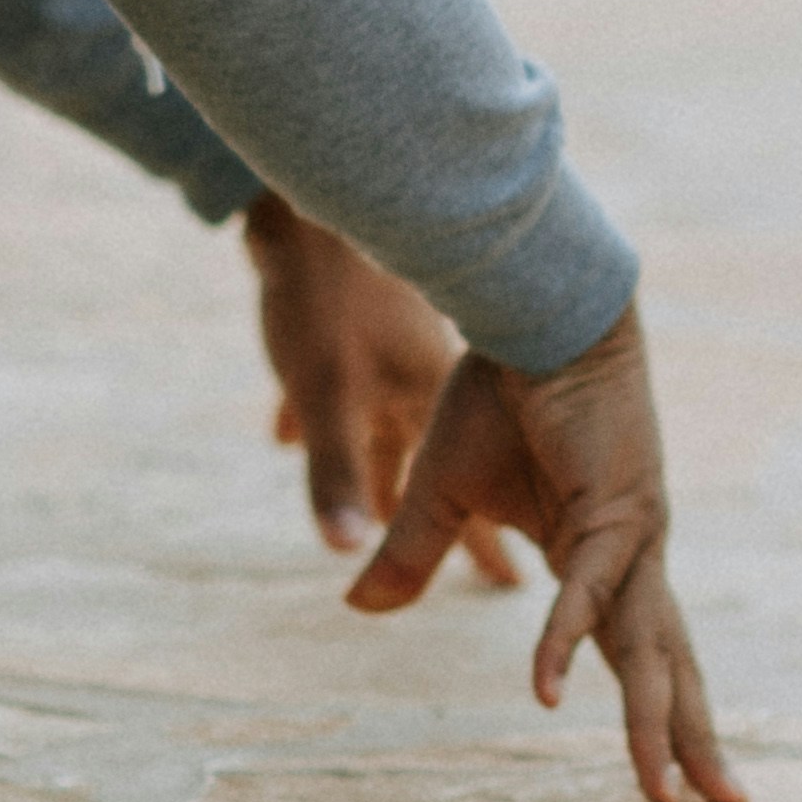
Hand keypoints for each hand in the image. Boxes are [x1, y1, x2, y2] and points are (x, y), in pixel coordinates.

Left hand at [240, 194, 518, 586]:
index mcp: (425, 402)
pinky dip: (330, 422)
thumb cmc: (320, 299)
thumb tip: (349, 550)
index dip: (486, 549)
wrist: (305, 211)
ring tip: (385, 517)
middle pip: (439, 473)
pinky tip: (285, 432)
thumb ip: (336, 472)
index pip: (466, 496)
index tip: (516, 590)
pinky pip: (349, 394)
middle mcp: (421, 383)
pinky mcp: (359, 334)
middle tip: (489, 568)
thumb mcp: (324, 395)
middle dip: (458, 523)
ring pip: (396, 433)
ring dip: (388, 479)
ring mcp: (393, 355)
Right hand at [344, 310, 741, 801]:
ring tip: (665, 793)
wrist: (532, 307)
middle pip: (666, 663)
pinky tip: (547, 693)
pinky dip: (564, 641)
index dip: (657, 708)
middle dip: (692, 737)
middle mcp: (631, 555)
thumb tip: (358, 610)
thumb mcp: (442, 491)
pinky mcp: (611, 506)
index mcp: (603, 555)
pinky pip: (586, 590)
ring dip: (652, 721)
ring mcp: (630, 534)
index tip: (677, 772)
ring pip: (644, 647)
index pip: (635, 648)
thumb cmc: (502, 388)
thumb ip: (412, 556)